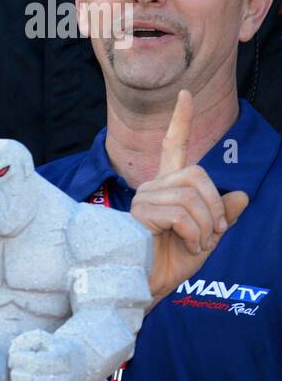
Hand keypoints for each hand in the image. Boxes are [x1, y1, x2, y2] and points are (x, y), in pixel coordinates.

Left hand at [8, 329, 85, 380]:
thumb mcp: (42, 337)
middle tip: (15, 369)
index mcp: (62, 358)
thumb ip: (25, 339)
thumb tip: (12, 351)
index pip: (33, 363)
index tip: (14, 356)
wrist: (79, 364)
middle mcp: (66, 379)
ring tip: (23, 379)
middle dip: (15, 373)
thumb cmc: (54, 348)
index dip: (16, 359)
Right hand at [131, 90, 247, 303]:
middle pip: (197, 174)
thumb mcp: (207, 239)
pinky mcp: (139, 214)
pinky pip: (182, 214)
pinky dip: (196, 234)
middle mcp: (151, 188)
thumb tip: (241, 196)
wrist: (145, 286)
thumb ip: (222, 216)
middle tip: (215, 234)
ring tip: (198, 246)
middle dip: (215, 206)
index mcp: (166, 188)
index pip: (173, 147)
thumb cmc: (170, 264)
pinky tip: (188, 248)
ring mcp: (143, 199)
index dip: (180, 121)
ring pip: (192, 196)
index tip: (185, 94)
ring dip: (206, 226)